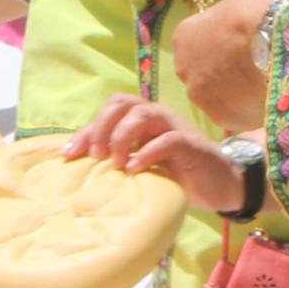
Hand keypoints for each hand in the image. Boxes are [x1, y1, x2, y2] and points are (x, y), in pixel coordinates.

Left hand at [64, 92, 241, 212]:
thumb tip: (81, 166)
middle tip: (96, 156)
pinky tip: (136, 169)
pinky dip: (148, 152)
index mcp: (142, 119)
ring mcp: (174, 127)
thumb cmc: (176, 175)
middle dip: (102, 127)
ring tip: (116, 163)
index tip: (69, 154)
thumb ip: (121, 158)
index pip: (108, 111)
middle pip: (121, 102)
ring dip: (122, 137)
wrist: (219, 185)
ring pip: (141, 114)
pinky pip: (167, 139)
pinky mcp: (190, 144)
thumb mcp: (143, 165)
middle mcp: (156, 117)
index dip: (86, 130)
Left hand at [170, 0, 285, 133]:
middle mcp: (184, 70)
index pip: (198, 48)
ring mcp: (201, 97)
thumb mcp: (236, 4)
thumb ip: (229, 24)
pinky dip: (251, 111)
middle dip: (226, 75)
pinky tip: (270, 99)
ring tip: (266, 86)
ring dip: (238, 95)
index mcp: (183, 37)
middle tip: (254, 69)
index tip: (241, 48)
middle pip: (205, 77)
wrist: (272, 35)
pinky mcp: (223, 118)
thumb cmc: (255, 9)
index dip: (222, 49)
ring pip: (220, 99)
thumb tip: (239, 29)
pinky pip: (238, 116)